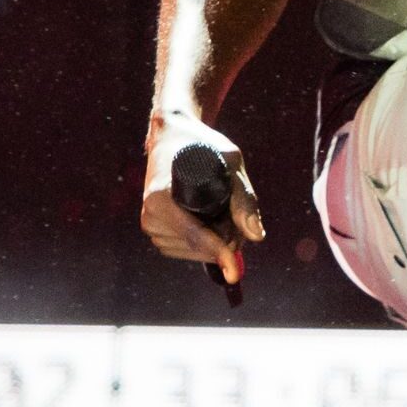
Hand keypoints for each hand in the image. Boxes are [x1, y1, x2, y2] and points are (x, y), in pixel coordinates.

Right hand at [141, 110, 266, 283]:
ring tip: (224, 211)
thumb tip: (256, 236)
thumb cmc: (203, 144)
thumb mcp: (230, 162)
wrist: (172, 136)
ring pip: (192, 252)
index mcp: (161, 197)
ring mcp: (150, 224)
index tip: (235, 270)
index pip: (194, 235)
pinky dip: (203, 243)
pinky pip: (184, 250)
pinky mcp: (155, 229)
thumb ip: (244, 198)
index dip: (218, 251)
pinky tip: (211, 220)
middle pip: (196, 247)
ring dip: (215, 243)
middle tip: (240, 217)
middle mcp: (151, 214)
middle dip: (225, 241)